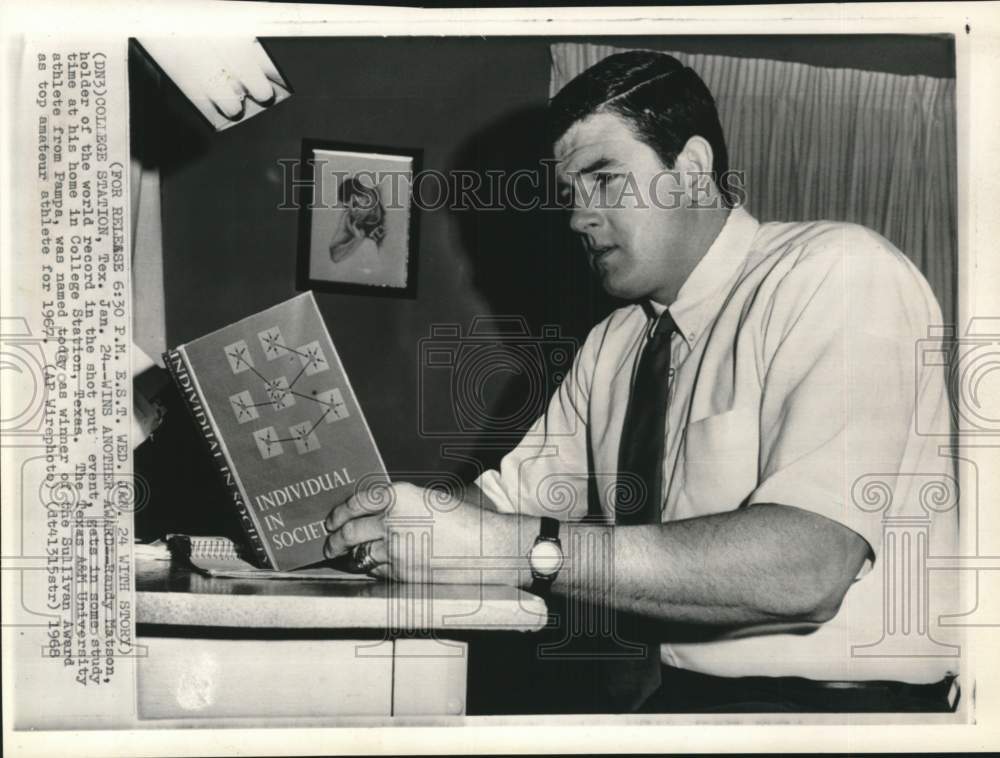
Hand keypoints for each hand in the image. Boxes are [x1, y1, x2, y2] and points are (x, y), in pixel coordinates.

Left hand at [323, 482, 517, 583]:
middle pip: (350, 532)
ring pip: (360, 555)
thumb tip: (372, 515)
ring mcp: (396, 549)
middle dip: (335, 539)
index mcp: (399, 496)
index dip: (339, 512)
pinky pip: (376, 571)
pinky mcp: (402, 572)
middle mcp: (393, 521)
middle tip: (330, 543)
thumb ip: (398, 505)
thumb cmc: (464, 521)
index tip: (332, 520)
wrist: (486, 547)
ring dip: (350, 557)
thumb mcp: (427, 499)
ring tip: (345, 557)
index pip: (356, 503)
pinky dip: (371, 569)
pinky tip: (373, 566)